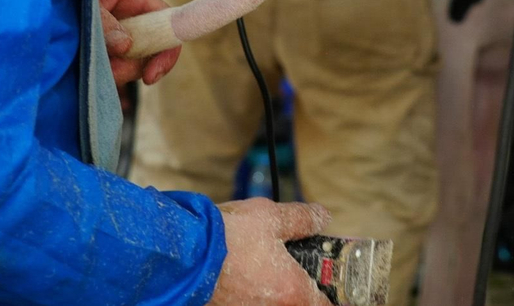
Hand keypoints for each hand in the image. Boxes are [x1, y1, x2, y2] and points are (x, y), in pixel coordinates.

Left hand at [97, 0, 180, 92]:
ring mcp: (114, 31)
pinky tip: (86, 67)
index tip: (151, 75)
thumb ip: (104, 22)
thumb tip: (125, 45)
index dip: (166, 48)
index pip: (165, 19)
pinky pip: (112, 65)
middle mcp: (126, 14)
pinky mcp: (100, 45)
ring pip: (129, 60)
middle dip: (133, 66)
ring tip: (90, 66)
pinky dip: (103, 72)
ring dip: (115, 71)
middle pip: (149, 47)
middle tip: (111, 73)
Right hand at [209, 199, 333, 305]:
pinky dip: (249, 292)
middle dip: (297, 287)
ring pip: (269, 303)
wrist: (183, 254)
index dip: (330, 293)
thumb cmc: (229, 236)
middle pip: (297, 303)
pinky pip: (247, 302)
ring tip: (260, 265)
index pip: (325, 305)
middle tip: (293, 266)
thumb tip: (323, 217)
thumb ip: (303, 219)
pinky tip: (240, 271)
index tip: (329, 281)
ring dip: (271, 290)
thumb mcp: (272, 217)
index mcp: (291, 291)